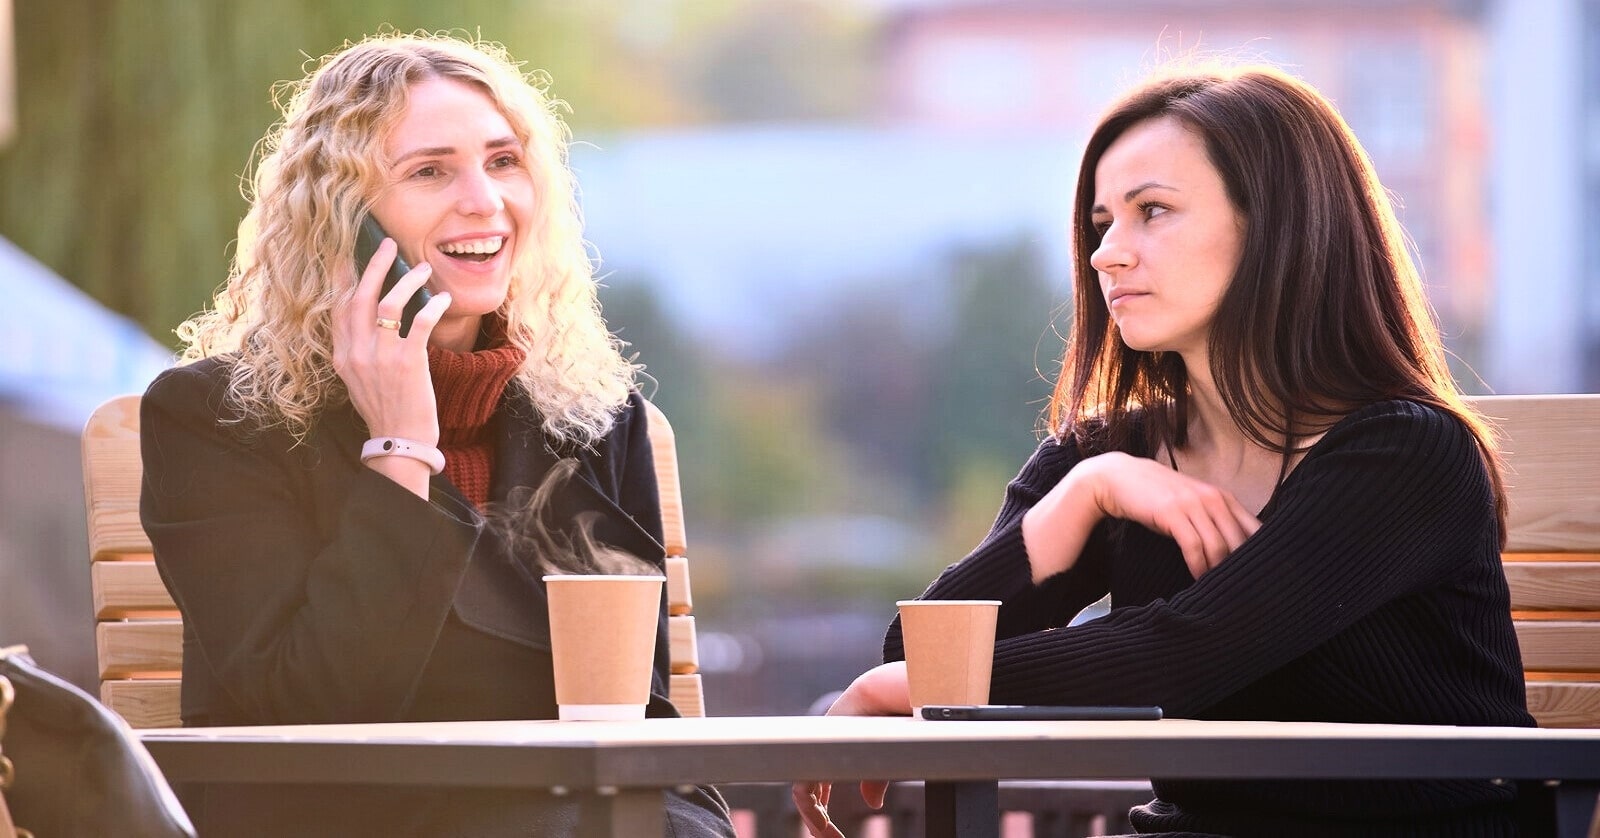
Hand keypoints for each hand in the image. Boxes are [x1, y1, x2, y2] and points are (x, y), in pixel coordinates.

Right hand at [331, 238, 451, 494]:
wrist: (400, 443)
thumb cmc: (385, 409)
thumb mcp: (358, 380)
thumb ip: (358, 349)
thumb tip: (368, 318)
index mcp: (342, 356)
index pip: (339, 307)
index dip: (344, 277)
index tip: (350, 254)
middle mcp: (357, 353)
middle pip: (359, 296)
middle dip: (374, 265)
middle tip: (388, 244)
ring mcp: (381, 358)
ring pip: (389, 303)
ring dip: (408, 280)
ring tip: (424, 267)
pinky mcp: (409, 363)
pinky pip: (420, 322)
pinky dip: (432, 305)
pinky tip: (443, 298)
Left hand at [792, 663, 907, 836]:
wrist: (880, 697)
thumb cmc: (885, 720)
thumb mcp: (882, 759)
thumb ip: (874, 781)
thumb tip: (873, 804)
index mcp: (836, 754)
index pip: (820, 785)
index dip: (821, 807)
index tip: (831, 830)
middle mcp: (822, 754)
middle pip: (809, 793)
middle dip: (816, 820)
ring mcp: (816, 754)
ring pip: (804, 796)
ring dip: (813, 820)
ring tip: (827, 836)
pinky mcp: (814, 755)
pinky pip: (803, 790)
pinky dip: (810, 811)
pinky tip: (821, 826)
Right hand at [1077, 452, 1259, 577]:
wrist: (1120, 478)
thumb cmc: (1157, 496)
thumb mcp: (1192, 503)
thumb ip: (1213, 519)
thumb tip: (1233, 550)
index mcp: (1222, 497)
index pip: (1254, 528)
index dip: (1258, 553)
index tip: (1253, 573)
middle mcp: (1213, 498)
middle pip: (1239, 541)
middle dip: (1239, 566)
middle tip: (1235, 587)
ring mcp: (1192, 504)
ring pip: (1218, 546)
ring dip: (1217, 570)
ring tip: (1214, 586)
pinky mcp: (1172, 513)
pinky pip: (1193, 546)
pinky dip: (1198, 566)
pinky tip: (1197, 578)